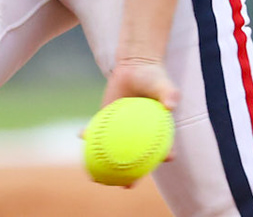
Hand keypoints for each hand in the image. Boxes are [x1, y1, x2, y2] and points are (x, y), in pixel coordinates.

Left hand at [96, 56, 178, 179]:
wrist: (136, 66)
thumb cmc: (153, 76)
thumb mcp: (163, 84)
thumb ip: (169, 93)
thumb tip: (171, 105)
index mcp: (157, 132)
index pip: (162, 150)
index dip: (161, 160)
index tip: (159, 165)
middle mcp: (139, 135)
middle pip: (136, 160)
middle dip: (132, 176)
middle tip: (126, 185)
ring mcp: (122, 130)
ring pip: (114, 151)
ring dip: (105, 164)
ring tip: (95, 176)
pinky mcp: (109, 121)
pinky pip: (99, 131)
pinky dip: (90, 134)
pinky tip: (81, 135)